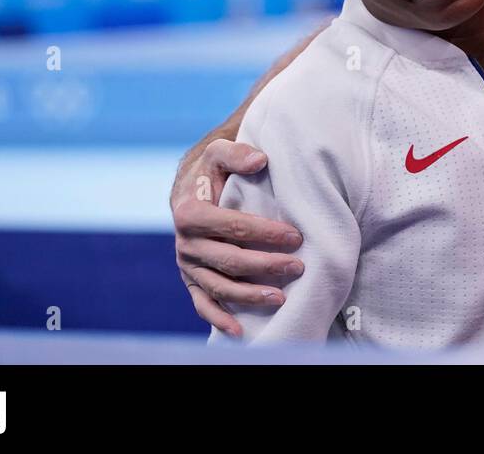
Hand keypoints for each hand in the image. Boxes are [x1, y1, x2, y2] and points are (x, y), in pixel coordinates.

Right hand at [172, 127, 303, 336]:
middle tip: (298, 266)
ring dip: (251, 296)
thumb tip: (260, 161)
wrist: (192, 185)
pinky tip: (239, 331)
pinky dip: (219, 319)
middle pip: (230, 260)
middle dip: (266, 266)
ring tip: (282, 298)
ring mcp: (188, 265)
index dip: (264, 233)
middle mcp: (185, 242)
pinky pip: (202, 304)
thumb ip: (237, 153)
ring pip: (220, 286)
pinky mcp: (191, 279)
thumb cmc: (214, 169)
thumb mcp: (220, 152)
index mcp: (189, 212)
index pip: (232, 226)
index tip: (295, 236)